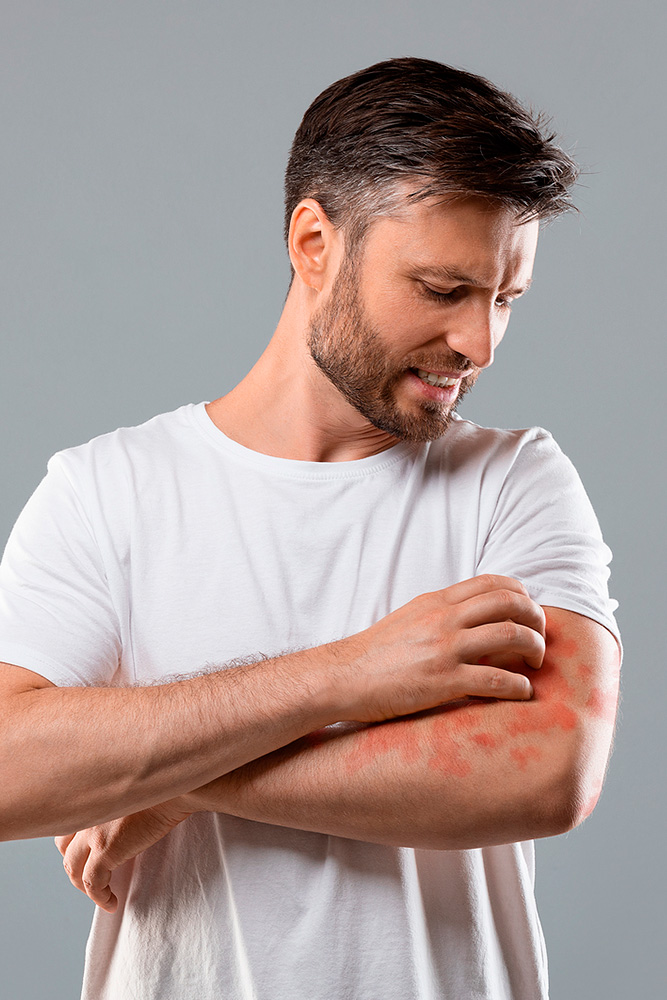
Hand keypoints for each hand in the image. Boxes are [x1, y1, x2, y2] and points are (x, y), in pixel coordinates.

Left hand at [55, 797, 191, 911]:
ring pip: (74, 869)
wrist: (177, 791)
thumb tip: (116, 832)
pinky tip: (111, 902)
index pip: (66, 828)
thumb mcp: (129, 796)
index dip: (73, 847)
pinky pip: (92, 883)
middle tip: (90, 879)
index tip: (86, 858)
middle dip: (75, 868)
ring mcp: (92, 832)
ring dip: (85, 886)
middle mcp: (86, 815)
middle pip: (65, 850)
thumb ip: (114, 811)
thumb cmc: (163, 791)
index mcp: (92, 801)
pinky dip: (99, 897)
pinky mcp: (105, 850)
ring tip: (101, 894)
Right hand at [333, 574, 544, 722]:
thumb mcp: (412, 618)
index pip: (494, 582)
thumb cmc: (376, 653)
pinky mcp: (443, 681)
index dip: (522, 596)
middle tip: (540, 640)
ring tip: (534, 666)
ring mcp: (445, 648)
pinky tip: (521, 693)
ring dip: (534, 650)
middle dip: (537, 620)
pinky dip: (519, 686)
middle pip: (511, 603)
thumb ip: (443, 613)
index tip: (528, 615)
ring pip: (511, 635)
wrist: (343, 677)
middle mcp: (445, 619)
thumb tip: (476, 615)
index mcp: (438, 601)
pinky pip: (496, 680)